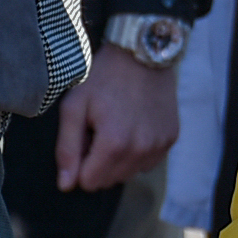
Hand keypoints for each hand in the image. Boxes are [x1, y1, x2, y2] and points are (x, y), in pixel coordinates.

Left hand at [57, 45, 178, 190]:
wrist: (143, 52)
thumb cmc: (104, 77)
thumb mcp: (74, 106)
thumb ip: (67, 149)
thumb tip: (66, 185)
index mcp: (114, 143)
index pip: (89, 183)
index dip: (80, 163)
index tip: (84, 137)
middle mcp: (140, 150)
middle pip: (109, 181)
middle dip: (99, 162)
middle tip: (99, 129)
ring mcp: (159, 145)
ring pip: (129, 174)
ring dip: (119, 159)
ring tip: (117, 126)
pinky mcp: (171, 138)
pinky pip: (148, 162)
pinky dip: (138, 152)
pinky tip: (135, 126)